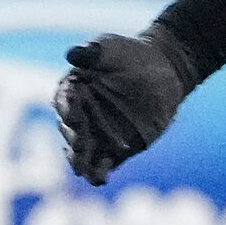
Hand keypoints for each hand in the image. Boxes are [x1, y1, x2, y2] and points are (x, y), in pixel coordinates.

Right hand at [56, 28, 201, 185]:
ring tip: (82, 169)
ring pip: (80, 153)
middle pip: (70, 131)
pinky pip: (101, 166)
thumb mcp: (110, 46)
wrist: (161, 71)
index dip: (67, 110)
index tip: (75, 115)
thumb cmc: (129, 54)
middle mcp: (79, 115)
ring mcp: (95, 135)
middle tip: (80, 143)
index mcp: (72, 90)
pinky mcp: (113, 150)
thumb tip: (73, 54)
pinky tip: (101, 178)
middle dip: (74, 138)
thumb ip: (93, 51)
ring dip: (79, 161)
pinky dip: (98, 173)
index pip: (64, 102)